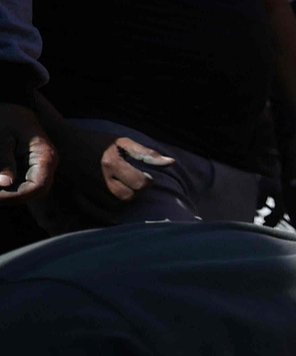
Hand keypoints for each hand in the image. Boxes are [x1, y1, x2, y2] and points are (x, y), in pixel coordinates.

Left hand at [0, 101, 54, 199]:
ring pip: (27, 189)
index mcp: (45, 156)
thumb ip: (3, 160)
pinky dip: (7, 185)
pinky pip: (21, 182)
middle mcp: (47, 164)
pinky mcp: (30, 166)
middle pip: (33, 191)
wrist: (10, 104)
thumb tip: (5, 184)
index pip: (37, 187)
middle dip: (10, 196)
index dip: (15, 196)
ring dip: (8, 192)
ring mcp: (40, 166)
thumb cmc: (6, 116)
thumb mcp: (1, 136)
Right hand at [49, 119, 171, 216]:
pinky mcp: (79, 194)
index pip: (140, 183)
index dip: (147, 181)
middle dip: (136, 190)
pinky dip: (107, 214)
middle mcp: (100, 178)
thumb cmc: (97, 141)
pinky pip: (96, 212)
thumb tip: (172, 163)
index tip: (144, 174)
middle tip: (134, 182)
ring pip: (115, 205)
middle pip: (128, 196)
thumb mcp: (123, 142)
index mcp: (113, 164)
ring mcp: (89, 189)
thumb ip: (147, 154)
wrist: (63, 142)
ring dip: (123, 199)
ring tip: (123, 188)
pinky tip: (115, 214)